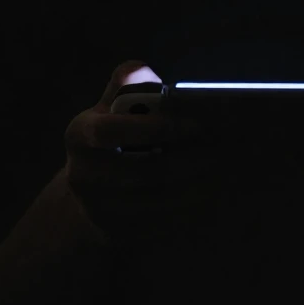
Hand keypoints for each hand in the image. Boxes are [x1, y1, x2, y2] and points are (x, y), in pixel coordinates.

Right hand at [63, 60, 214, 243]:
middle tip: (223, 149)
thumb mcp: (110, 108)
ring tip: (224, 170)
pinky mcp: (116, 235)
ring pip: (158, 201)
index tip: (195, 124)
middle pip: (144, 171)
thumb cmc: (111, 140)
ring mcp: (98, 209)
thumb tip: (140, 69)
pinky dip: (191, 210)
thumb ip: (126, 86)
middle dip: (190, 160)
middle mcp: (83, 175)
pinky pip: (161, 225)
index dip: (155, 127)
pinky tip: (210, 194)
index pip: (111, 131)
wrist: (88, 196)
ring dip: (197, 186)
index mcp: (80, 134)